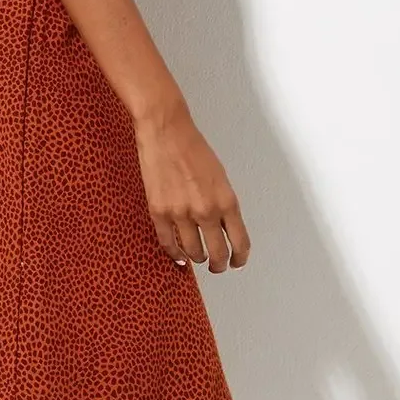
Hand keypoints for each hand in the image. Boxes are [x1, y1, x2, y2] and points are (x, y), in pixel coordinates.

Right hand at [134, 98, 251, 271]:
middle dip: (219, 265)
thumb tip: (224, 230)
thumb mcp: (220, 178)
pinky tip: (179, 256)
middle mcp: (206, 211)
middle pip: (218, 254)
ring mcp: (181, 214)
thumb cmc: (193, 149)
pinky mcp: (159, 212)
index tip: (237, 262)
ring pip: (193, 252)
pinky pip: (168, 243)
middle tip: (217, 266)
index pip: (240, 242)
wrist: (166, 132)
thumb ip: (224, 206)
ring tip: (198, 257)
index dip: (240, 258)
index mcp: (227, 201)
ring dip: (197, 258)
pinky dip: (175, 254)